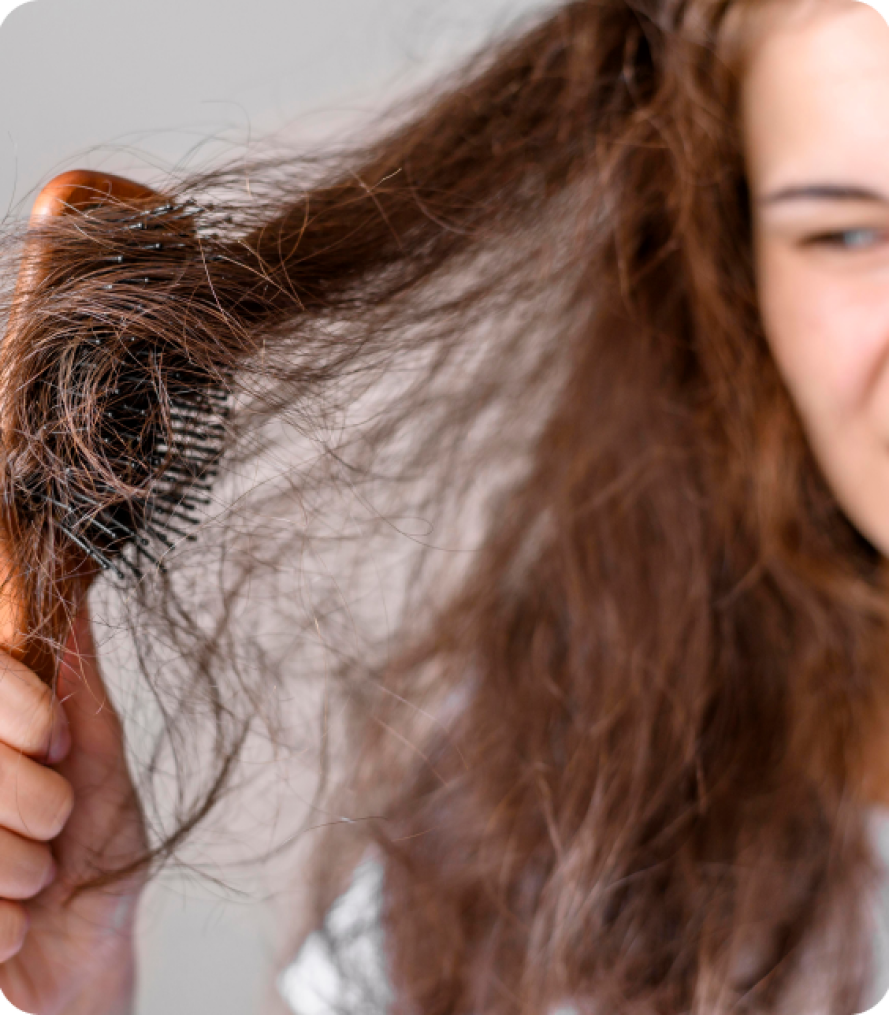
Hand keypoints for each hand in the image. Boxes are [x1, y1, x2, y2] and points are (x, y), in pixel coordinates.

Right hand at [0, 601, 147, 1014]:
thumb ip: (78, 688)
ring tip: (35, 880)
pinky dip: (0, 923)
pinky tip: (7, 925)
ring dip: (20, 869)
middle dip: (37, 801)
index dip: (23, 708)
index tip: (54, 741)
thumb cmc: (95, 859)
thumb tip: (71, 599)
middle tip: (53, 826)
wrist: (80, 961)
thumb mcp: (100, 765)